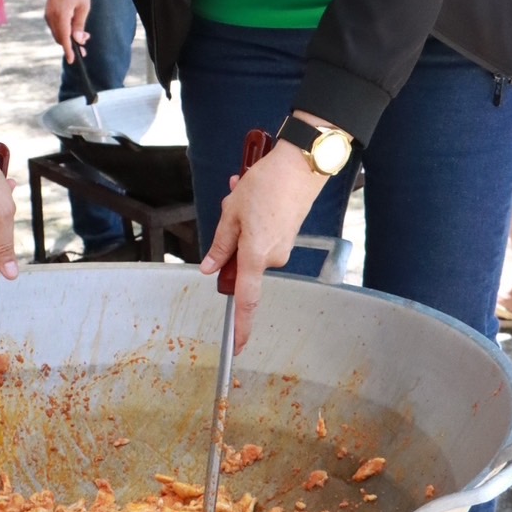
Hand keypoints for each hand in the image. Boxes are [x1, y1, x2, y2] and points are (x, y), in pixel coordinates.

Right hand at [43, 0, 90, 60]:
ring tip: (83, 36)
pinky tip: (74, 28)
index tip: (72, 60)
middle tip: (85, 48)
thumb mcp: (83, 6)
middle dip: (71, 45)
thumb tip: (78, 40)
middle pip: (60, 38)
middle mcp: (51, 17)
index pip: (64, 37)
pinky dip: (64, 31)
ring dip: (68, 38)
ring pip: (58, 34)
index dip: (68, 50)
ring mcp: (48, 15)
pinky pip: (56, 28)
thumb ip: (80, 24)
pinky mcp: (48, 14)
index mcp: (61, 15)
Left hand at [199, 143, 326, 352]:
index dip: (241, 325)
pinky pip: (262, 235)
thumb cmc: (267, 184)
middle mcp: (273, 257)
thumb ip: (220, 244)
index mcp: (256, 255)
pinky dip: (253, 218)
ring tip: (242, 193)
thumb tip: (210, 267)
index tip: (237, 346)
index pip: (246, 299)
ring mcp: (283, 246)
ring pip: (249, 244)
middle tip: (228, 207)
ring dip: (241, 223)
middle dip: (230, 237)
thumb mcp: (232, 211)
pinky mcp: (288, 235)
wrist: (301, 165)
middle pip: (241, 261)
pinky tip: (253, 194)